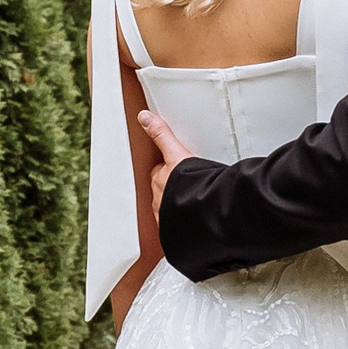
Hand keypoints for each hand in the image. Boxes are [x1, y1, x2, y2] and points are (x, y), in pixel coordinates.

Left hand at [138, 107, 196, 226]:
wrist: (203, 213)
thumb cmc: (191, 187)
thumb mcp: (177, 154)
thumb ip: (162, 135)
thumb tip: (144, 117)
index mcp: (160, 180)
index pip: (159, 172)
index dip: (167, 168)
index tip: (174, 168)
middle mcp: (160, 199)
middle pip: (163, 189)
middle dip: (171, 187)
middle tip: (186, 182)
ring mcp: (168, 217)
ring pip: (169, 208)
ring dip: (177, 205)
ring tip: (193, 201)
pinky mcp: (178, 231)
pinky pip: (178, 226)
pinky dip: (184, 222)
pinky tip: (195, 219)